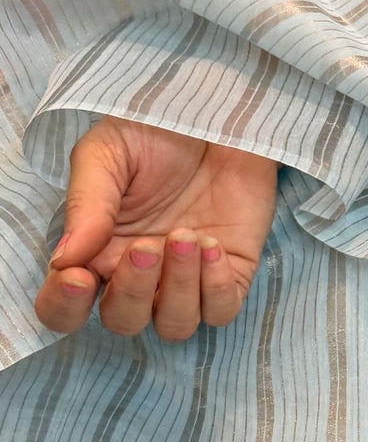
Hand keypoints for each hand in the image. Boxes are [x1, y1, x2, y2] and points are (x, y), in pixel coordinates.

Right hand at [33, 116, 278, 337]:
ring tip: (186, 236)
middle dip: (133, 290)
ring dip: (177, 288)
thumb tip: (62, 261)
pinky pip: (220, 311)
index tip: (78, 277)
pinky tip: (212, 245)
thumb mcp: (106, 156)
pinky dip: (215, 286)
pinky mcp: (230, 274)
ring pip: (174, 324)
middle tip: (146, 245)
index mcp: (96, 251)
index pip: (66, 307)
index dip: (65, 306)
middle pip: (123, 321)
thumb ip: (86, 207)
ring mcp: (186, 279)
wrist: (218, 116)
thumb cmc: (155, 133)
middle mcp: (138, 276)